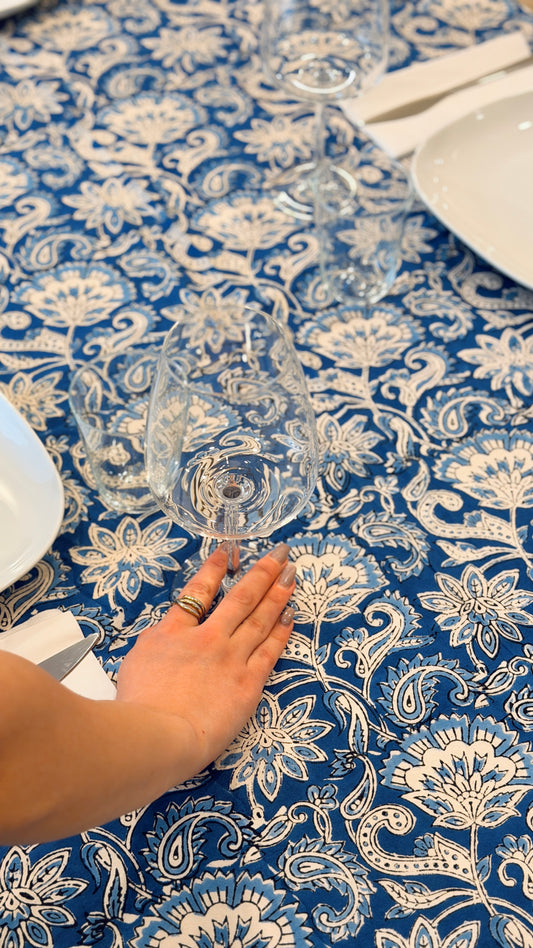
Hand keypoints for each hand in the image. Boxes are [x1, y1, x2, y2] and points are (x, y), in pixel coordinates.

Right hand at [116, 543, 295, 771]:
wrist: (159, 735)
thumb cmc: (139, 707)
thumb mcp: (134, 663)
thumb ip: (154, 642)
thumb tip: (165, 632)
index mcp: (173, 632)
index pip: (198, 591)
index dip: (215, 568)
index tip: (229, 549)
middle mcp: (206, 639)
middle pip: (240, 597)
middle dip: (262, 572)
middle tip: (279, 553)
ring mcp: (230, 659)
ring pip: (260, 618)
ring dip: (278, 593)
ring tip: (292, 574)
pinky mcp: (248, 683)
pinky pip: (271, 650)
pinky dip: (282, 630)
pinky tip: (291, 614)